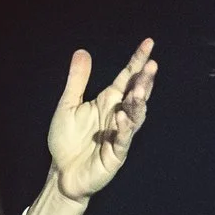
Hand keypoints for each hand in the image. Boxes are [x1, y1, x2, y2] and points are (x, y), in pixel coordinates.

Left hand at [45, 39, 157, 200]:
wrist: (62, 171)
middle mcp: (118, 114)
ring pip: (135, 115)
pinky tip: (122, 116)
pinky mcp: (116, 152)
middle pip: (136, 94)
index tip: (149, 42)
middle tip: (151, 65)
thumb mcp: (68, 105)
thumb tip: (81, 51)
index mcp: (108, 100)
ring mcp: (120, 133)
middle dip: (145, 80)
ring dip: (139, 102)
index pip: (127, 77)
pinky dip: (124, 127)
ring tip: (140, 89)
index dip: (137, 60)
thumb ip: (77, 80)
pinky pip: (123, 138)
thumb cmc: (67, 139)